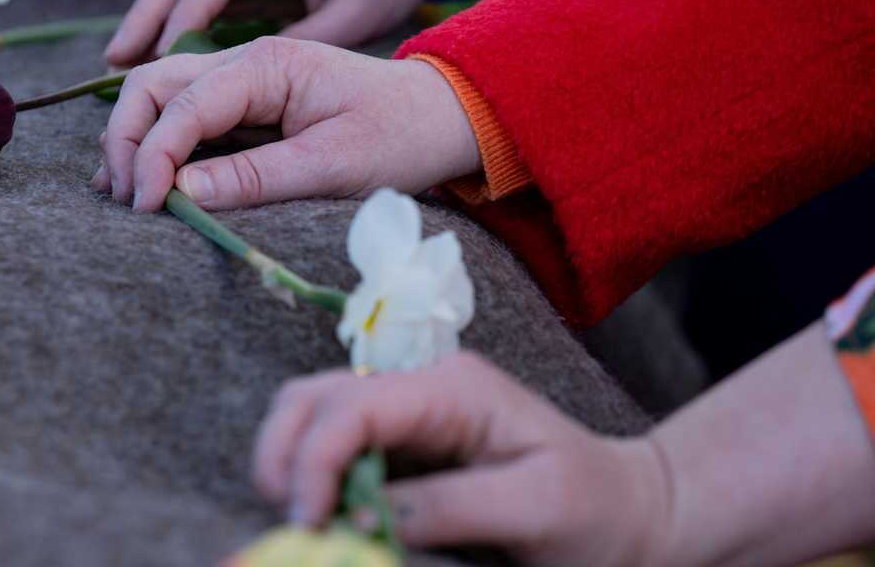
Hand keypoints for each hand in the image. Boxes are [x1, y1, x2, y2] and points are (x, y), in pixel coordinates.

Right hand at [92, 36, 480, 211]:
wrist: (440, 118)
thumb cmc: (399, 138)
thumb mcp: (334, 165)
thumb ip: (256, 177)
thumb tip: (180, 192)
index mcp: (267, 65)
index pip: (182, 104)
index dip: (152, 155)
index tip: (146, 207)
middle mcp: (245, 60)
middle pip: (153, 84)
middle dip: (125, 138)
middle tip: (124, 199)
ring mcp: (242, 78)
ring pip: (159, 94)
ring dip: (133, 138)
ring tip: (120, 192)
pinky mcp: (245, 101)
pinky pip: (184, 113)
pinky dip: (156, 142)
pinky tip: (143, 178)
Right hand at [103, 0, 459, 64]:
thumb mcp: (360, 13)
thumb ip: (303, 48)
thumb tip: (248, 89)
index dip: (175, 28)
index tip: (155, 68)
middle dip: (142, 22)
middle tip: (114, 68)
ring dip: (148, 18)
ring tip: (119, 65)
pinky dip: (171, 14)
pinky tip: (156, 52)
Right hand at [252, 354, 672, 565]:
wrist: (627, 513)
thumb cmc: (594, 508)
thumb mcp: (537, 507)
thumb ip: (451, 505)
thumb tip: (365, 515)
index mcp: (451, 388)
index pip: (354, 404)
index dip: (315, 458)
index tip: (309, 522)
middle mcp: (417, 390)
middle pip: (313, 397)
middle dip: (284, 454)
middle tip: (290, 522)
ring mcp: (404, 417)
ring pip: (310, 416)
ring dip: (289, 465)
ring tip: (304, 523)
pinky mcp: (398, 450)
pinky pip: (331, 451)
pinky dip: (311, 483)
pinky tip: (325, 519)